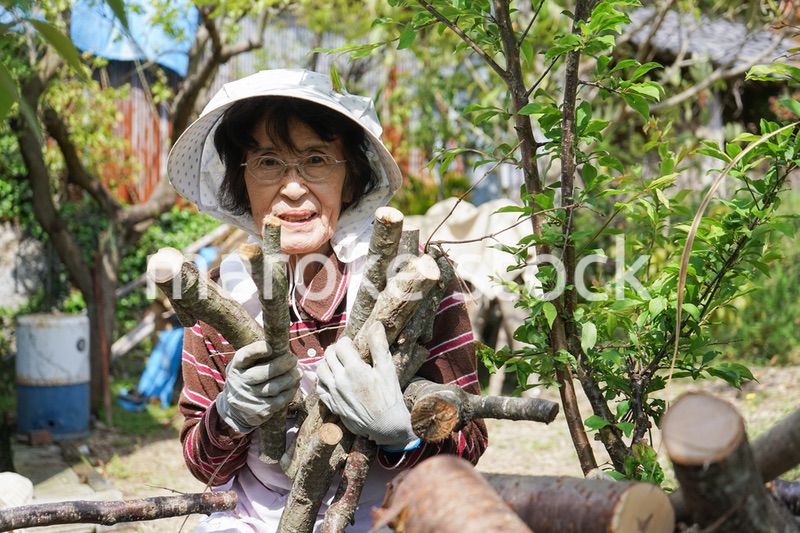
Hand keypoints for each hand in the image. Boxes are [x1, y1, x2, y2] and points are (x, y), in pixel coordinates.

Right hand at [215, 341, 301, 432]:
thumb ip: (259, 355)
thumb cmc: (248, 377)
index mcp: (236, 366)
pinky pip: (278, 401)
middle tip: (294, 359)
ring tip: (298, 373)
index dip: (257, 350)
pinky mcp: (258, 411)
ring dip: (289, 379)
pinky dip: (289, 392)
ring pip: (272, 388)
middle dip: (282, 365)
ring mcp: (247, 398)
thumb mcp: (247, 364)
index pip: (244, 356)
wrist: (237, 408)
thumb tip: (282, 345)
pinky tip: (294, 385)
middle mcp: (238, 382)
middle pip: (262, 373)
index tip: (270, 347)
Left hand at [317, 323, 418, 450]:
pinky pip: (319, 388)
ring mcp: (334, 393)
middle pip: (329, 355)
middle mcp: (340, 380)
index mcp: (355, 369)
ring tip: (337, 363)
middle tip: (345, 352)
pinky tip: (331, 379)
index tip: (353, 345)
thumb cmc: (389, 397)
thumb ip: (379, 345)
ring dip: (327, 363)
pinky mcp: (331, 405)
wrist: (385, 425)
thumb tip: (376, 324)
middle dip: (336, 350)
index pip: (340, 345)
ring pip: (320, 370)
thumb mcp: (388, 369)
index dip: (346, 342)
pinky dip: (322, 380)